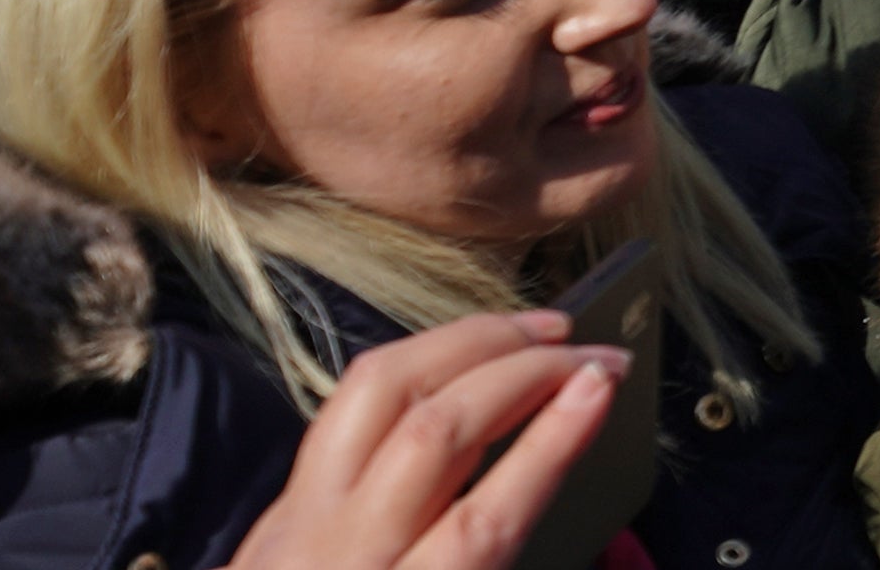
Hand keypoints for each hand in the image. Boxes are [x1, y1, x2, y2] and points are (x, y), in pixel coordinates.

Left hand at [228, 308, 628, 569]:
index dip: (550, 444)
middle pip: (434, 436)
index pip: (482, 520)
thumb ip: (491, 550)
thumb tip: (554, 469)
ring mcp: (295, 526)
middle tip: (595, 355)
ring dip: (468, 344)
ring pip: (379, 394)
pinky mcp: (276, 506)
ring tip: (536, 333)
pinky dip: (416, 362)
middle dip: (525, 374)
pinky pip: (346, 406)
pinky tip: (461, 356)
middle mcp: (337, 562)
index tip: (603, 388)